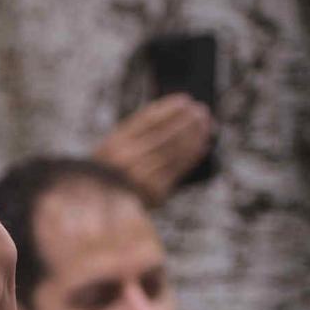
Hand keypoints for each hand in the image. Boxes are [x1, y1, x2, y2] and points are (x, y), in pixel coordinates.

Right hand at [94, 95, 213, 205]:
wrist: (103, 209)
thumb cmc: (111, 173)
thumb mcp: (112, 149)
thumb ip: (136, 133)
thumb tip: (174, 115)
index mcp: (116, 143)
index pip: (148, 119)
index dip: (170, 108)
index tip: (185, 100)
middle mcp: (129, 159)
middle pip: (165, 133)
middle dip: (186, 120)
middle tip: (202, 110)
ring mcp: (142, 176)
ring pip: (175, 150)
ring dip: (194, 136)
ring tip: (206, 124)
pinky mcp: (155, 191)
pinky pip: (178, 168)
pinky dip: (192, 155)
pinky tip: (202, 145)